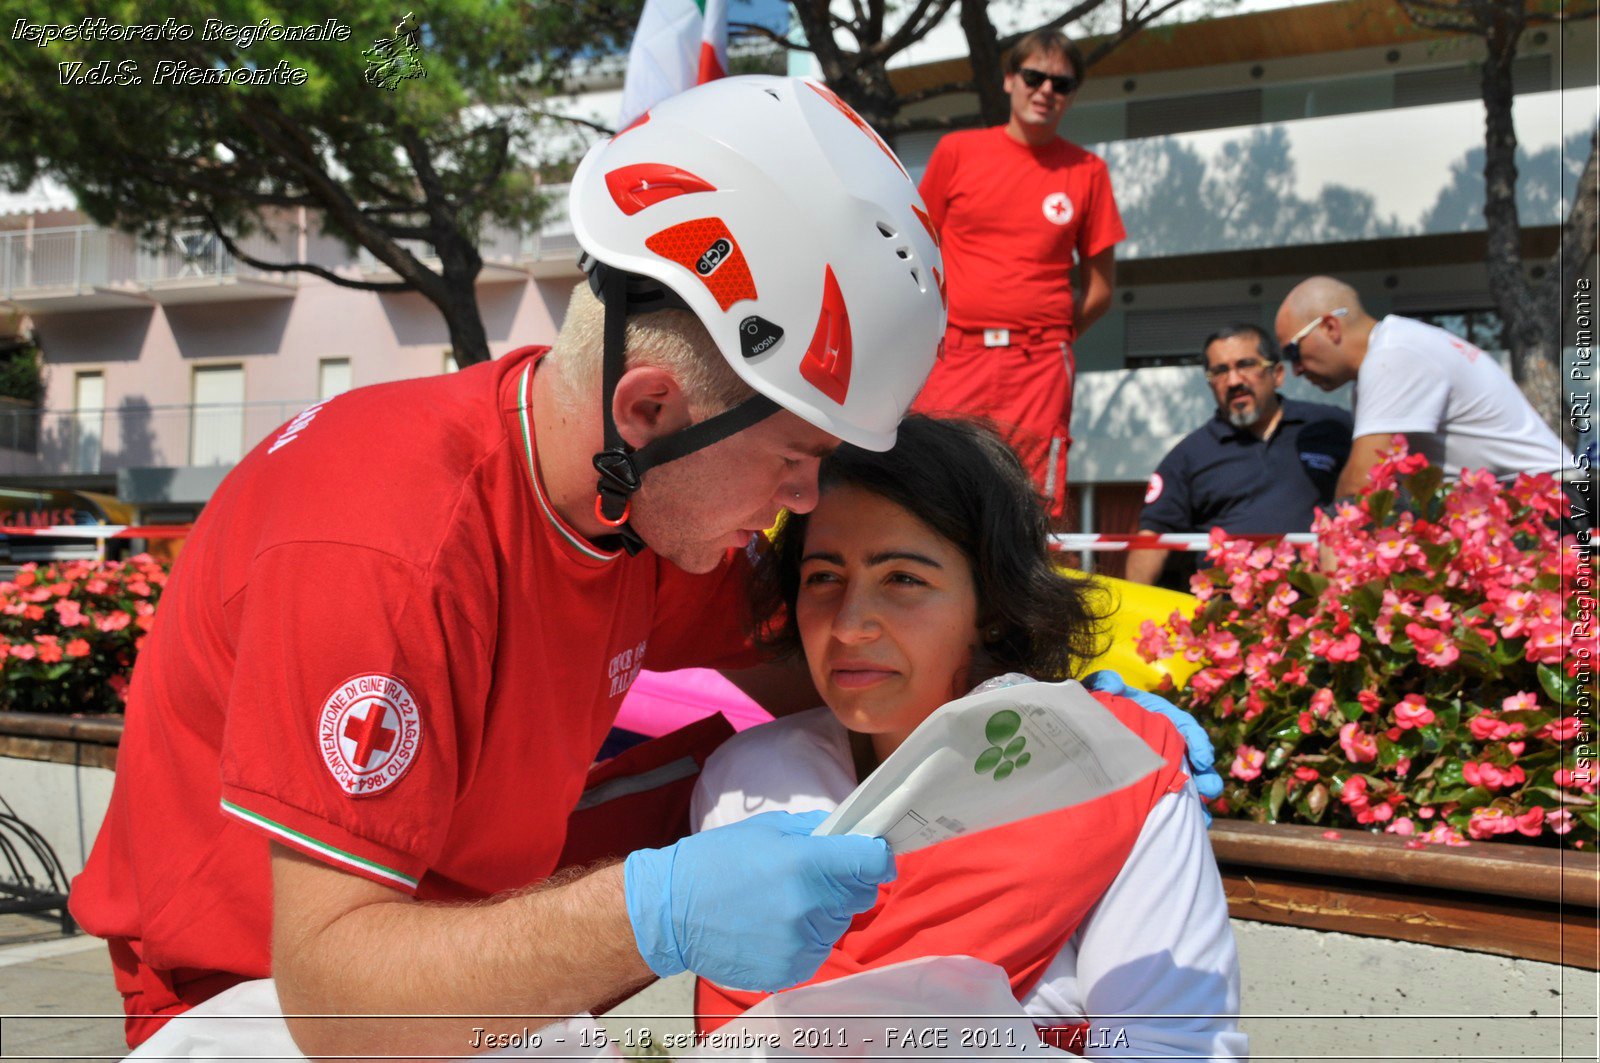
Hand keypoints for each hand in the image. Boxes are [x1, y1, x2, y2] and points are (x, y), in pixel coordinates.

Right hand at [623, 810, 894, 991]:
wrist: (671, 910)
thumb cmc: (717, 861)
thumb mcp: (768, 829)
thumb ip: (816, 830)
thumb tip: (850, 833)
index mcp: (806, 864)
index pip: (872, 863)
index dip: (877, 857)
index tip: (873, 856)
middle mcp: (809, 907)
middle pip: (860, 895)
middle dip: (844, 883)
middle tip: (810, 877)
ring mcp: (801, 943)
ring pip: (838, 924)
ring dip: (822, 913)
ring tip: (779, 903)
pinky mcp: (790, 971)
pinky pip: (817, 950)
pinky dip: (804, 939)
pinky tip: (772, 927)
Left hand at [1085, 669, 1222, 811]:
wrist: (1082, 731)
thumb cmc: (1098, 709)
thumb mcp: (1102, 694)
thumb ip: (1107, 686)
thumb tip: (1113, 683)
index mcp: (1160, 719)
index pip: (1186, 727)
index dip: (1198, 741)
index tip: (1202, 757)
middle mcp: (1166, 743)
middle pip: (1194, 759)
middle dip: (1206, 775)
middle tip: (1209, 789)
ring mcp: (1161, 766)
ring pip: (1189, 782)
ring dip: (1199, 798)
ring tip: (1204, 816)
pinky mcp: (1153, 785)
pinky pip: (1173, 801)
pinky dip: (1184, 815)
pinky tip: (1193, 827)